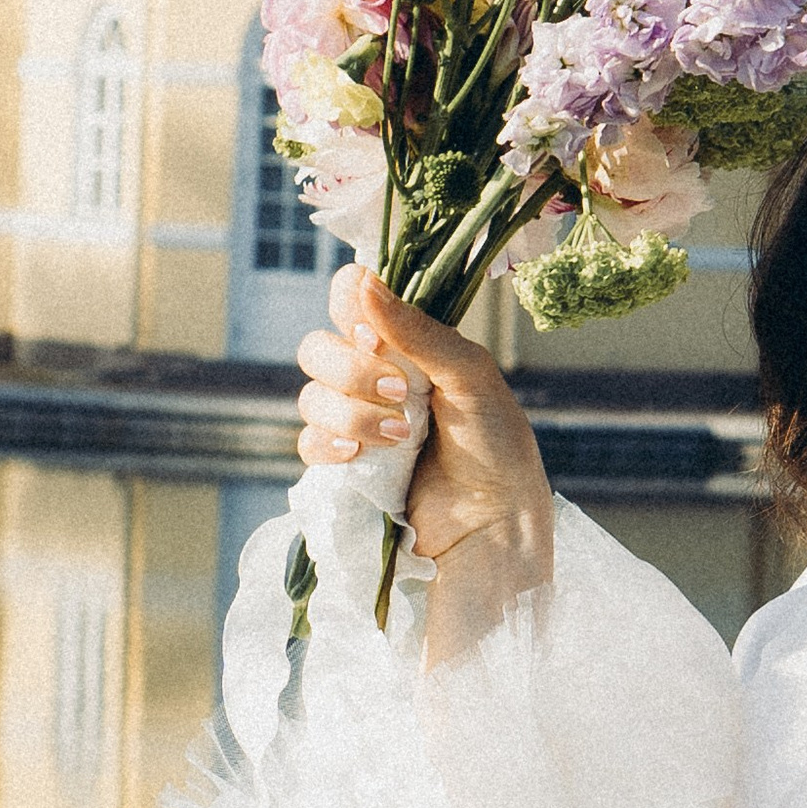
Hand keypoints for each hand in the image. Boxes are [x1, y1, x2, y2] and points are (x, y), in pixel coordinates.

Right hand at [297, 266, 552, 591]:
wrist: (495, 525)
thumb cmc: (497, 446)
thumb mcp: (470, 377)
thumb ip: (418, 332)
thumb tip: (362, 281)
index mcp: (406, 345)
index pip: (350, 300)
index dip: (350, 308)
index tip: (375, 335)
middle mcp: (375, 378)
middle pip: (317, 348)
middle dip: (351, 370)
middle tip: (401, 394)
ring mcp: (356, 423)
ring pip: (310, 397)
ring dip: (351, 414)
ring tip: (401, 438)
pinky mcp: (345, 468)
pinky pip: (309, 443)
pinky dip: (329, 445)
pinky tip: (361, 457)